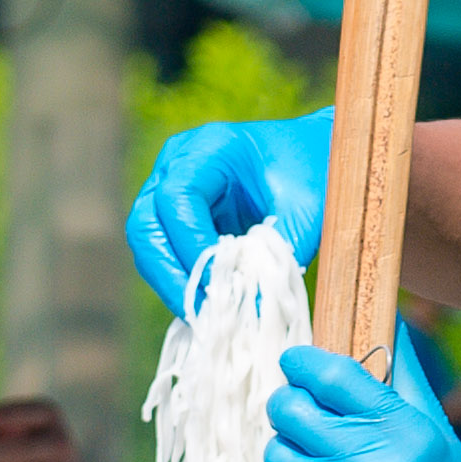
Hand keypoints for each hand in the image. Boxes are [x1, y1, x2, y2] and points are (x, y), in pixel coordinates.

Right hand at [127, 117, 329, 310]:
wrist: (313, 158)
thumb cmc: (313, 174)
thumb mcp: (307, 211)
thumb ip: (282, 253)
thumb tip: (252, 307)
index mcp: (209, 147)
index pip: (177, 199)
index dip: (190, 246)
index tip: (217, 283)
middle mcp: (177, 163)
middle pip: (146, 223)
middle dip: (168, 273)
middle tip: (199, 312)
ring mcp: (169, 187)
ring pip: (148, 242)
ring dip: (170, 281)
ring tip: (203, 314)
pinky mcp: (173, 215)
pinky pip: (163, 252)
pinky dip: (180, 280)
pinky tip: (206, 303)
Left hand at [261, 344, 460, 461]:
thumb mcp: (438, 436)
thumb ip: (405, 381)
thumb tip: (386, 320)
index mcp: (406, 431)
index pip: (334, 375)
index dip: (302, 363)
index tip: (293, 363)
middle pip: (292, 413)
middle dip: (287, 409)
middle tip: (296, 417)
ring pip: (278, 460)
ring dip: (286, 459)